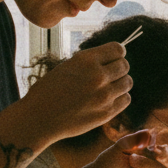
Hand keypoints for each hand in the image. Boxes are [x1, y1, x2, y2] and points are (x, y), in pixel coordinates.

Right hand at [15, 42, 131, 145]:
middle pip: (125, 65)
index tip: (112, 58)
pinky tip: (108, 99)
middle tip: (109, 74)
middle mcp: (97, 76)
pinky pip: (126, 99)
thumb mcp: (67, 66)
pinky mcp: (107, 112)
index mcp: (85, 60)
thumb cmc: (49, 91)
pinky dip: (120, 98)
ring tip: (107, 87)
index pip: (118, 49)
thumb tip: (114, 58)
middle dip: (119, 68)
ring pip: (128, 82)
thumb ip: (91, 62)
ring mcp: (104, 95)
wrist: (39, 118)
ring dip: (120, 83)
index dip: (117, 53)